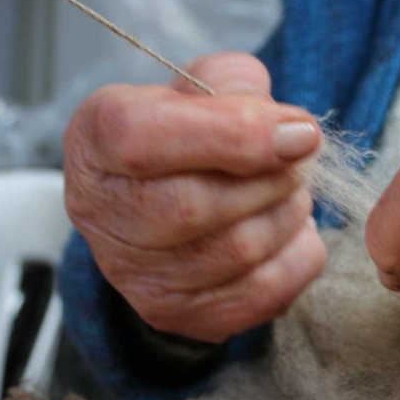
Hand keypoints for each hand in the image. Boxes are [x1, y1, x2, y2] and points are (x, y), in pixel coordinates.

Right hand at [64, 52, 326, 342]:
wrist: (163, 197)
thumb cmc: (187, 133)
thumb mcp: (201, 86)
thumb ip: (237, 86)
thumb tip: (291, 130)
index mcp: (98, 139)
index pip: (146, 139)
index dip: (235, 135)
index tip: (301, 132)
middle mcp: (103, 213)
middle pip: (194, 206)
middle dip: (273, 180)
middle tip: (298, 161)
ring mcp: (136, 274)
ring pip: (238, 250)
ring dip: (288, 214)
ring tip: (288, 192)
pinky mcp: (178, 314)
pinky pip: (267, 291)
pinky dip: (298, 254)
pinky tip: (289, 230)